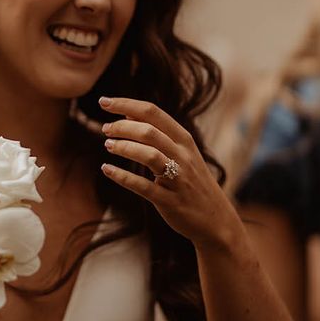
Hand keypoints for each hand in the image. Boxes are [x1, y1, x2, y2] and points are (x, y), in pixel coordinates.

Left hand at [98, 96, 227, 248]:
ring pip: (148, 155)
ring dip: (124, 147)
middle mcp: (183, 155)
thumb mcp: (182, 152)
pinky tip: (106, 169)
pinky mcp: (170, 201)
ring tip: (108, 145)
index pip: (153, 112)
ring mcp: (178, 178)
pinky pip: (143, 186)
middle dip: (122, 127)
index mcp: (184, 139)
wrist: (215, 219)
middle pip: (149, 132)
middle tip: (105, 129)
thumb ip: (158, 133)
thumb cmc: (192, 180)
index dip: (126, 104)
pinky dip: (122, 176)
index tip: (104, 101)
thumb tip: (128, 114)